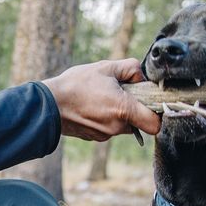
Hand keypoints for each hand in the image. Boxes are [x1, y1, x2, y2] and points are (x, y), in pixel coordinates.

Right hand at [42, 59, 160, 140]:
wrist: (48, 106)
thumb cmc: (76, 85)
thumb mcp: (105, 67)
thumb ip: (130, 68)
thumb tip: (141, 77)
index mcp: (124, 110)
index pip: (155, 124)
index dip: (157, 114)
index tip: (150, 102)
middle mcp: (116, 127)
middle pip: (138, 123)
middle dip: (133, 109)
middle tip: (120, 93)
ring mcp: (104, 135)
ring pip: (122, 125)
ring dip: (118, 113)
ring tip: (101, 98)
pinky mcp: (94, 138)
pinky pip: (107, 129)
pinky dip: (104, 118)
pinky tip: (92, 106)